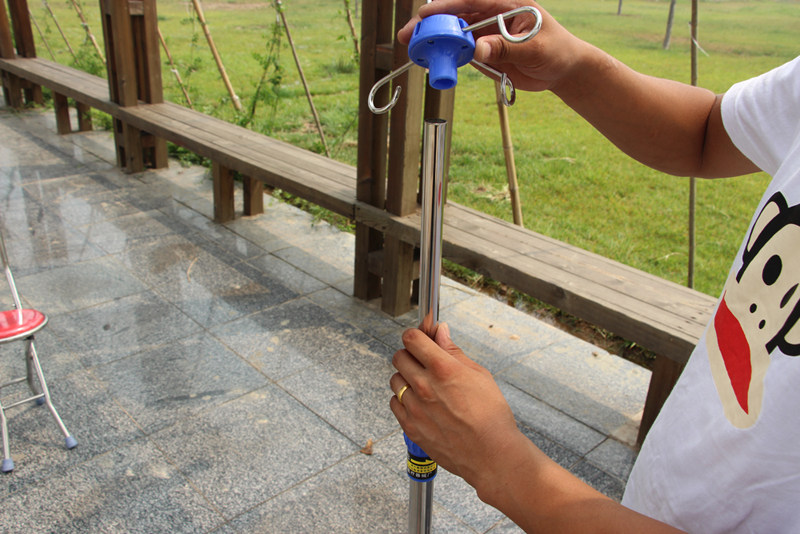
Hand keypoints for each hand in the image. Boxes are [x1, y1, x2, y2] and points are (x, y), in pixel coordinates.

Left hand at [389, 324, 524, 493]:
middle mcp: (425, 385)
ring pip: (395, 379)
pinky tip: (421, 404)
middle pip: (399, 356)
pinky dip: (404, 400)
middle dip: (411, 355)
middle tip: (424, 362)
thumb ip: (453, 351)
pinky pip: (395, 403)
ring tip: (425, 387)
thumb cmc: (491, 415)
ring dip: (406, 378)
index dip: (416, 335)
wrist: (491, 454)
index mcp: (443, 368)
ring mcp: (415, 407)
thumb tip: (440, 331)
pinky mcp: (410, 427)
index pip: (412, 338)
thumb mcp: (478, 375)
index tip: (420, 338)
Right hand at [396, 0, 588, 91]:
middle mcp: (492, 17)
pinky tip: (434, 63)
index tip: (426, 13)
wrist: (563, 70)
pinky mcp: (485, 54)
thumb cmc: (556, 50)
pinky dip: (448, 58)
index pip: (472, 0)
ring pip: (455, 36)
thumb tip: (478, 50)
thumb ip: (505, 49)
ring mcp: (486, 35)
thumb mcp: (534, 48)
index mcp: (506, 4)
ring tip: (416, 51)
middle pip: (456, 17)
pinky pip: (462, 54)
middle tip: (410, 34)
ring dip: (436, 43)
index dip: (447, 6)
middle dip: (432, 25)